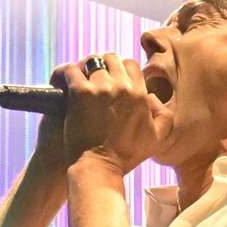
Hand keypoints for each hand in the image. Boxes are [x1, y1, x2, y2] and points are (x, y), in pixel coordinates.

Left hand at [50, 53, 170, 172]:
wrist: (99, 168)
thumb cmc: (126, 157)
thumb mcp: (157, 138)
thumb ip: (164, 115)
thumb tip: (153, 98)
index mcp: (140, 94)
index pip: (130, 65)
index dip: (120, 71)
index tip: (111, 81)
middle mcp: (123, 86)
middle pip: (111, 59)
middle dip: (102, 67)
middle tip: (94, 80)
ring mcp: (101, 88)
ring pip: (91, 62)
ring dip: (85, 70)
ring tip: (79, 81)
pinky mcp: (80, 92)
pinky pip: (71, 70)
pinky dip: (65, 74)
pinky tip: (63, 83)